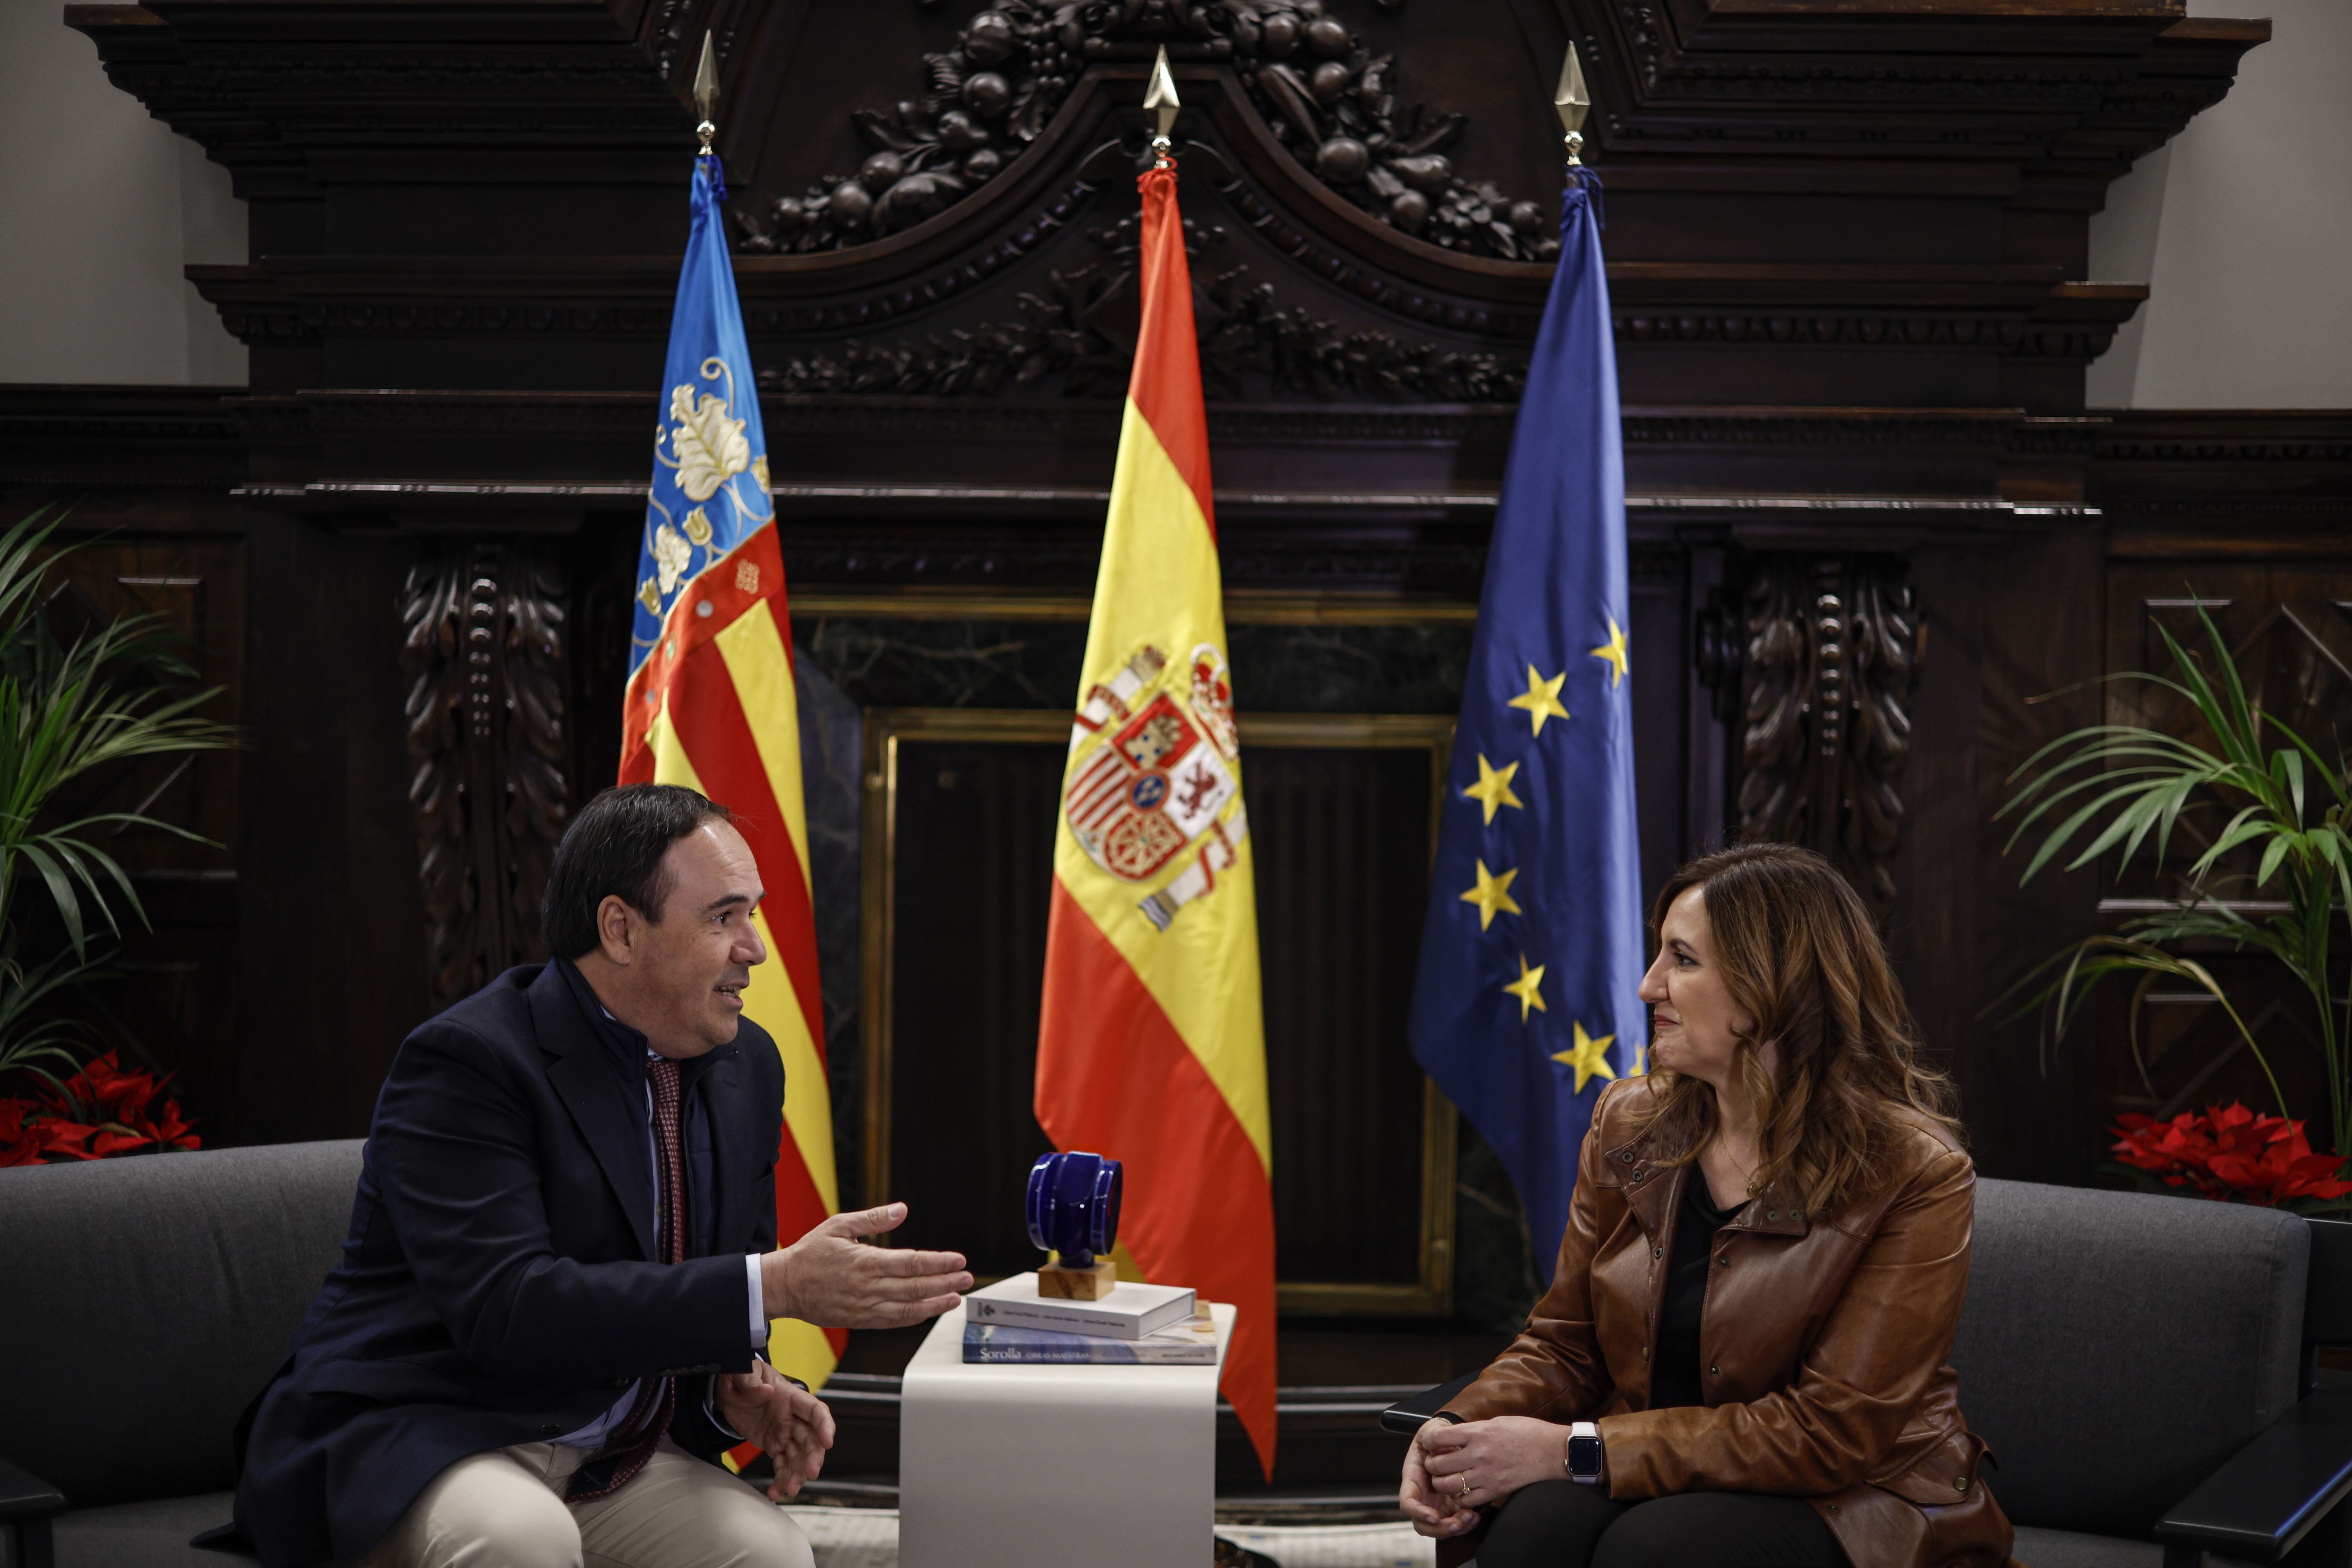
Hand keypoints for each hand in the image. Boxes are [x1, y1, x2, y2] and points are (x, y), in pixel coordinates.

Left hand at [715, 1358, 835, 1500]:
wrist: (729, 1390)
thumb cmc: (740, 1375)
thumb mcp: (741, 1372)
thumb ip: (751, 1381)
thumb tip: (766, 1392)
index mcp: (790, 1397)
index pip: (815, 1410)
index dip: (825, 1426)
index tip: (828, 1442)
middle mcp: (792, 1417)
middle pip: (811, 1439)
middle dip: (813, 1457)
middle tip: (810, 1474)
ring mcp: (784, 1433)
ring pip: (798, 1457)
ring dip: (797, 1475)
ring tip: (790, 1490)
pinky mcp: (774, 1445)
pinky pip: (782, 1465)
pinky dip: (780, 1480)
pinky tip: (776, 1493)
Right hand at [761, 1203, 970, 1329]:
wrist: (783, 1286)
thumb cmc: (809, 1254)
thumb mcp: (839, 1225)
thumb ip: (873, 1219)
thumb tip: (901, 1209)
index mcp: (865, 1262)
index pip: (912, 1264)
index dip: (938, 1263)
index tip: (958, 1261)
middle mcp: (868, 1288)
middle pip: (915, 1288)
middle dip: (945, 1283)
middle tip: (967, 1279)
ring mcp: (864, 1307)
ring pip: (907, 1310)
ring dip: (934, 1305)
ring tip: (955, 1299)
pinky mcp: (858, 1320)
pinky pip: (892, 1322)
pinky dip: (913, 1318)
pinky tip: (927, 1312)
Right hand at [1401, 1422, 1484, 1538]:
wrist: (1452, 1441)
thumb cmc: (1439, 1435)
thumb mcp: (1432, 1430)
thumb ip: (1431, 1435)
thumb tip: (1433, 1442)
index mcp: (1413, 1480)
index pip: (1408, 1503)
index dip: (1418, 1513)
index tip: (1433, 1516)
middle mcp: (1423, 1497)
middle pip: (1423, 1524)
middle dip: (1441, 1528)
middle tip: (1458, 1522)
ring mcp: (1437, 1504)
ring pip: (1441, 1528)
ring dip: (1456, 1528)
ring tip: (1471, 1516)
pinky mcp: (1452, 1507)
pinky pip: (1457, 1523)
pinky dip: (1466, 1524)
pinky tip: (1476, 1515)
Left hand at [1418, 1416, 1574, 1516]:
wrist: (1553, 1451)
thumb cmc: (1528, 1433)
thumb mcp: (1498, 1422)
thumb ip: (1475, 1430)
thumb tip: (1455, 1436)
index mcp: (1479, 1433)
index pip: (1440, 1437)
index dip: (1429, 1441)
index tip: (1429, 1444)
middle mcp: (1479, 1454)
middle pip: (1439, 1464)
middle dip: (1431, 1465)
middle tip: (1433, 1463)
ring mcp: (1487, 1475)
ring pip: (1449, 1485)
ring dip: (1442, 1483)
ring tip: (1444, 1479)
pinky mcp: (1496, 1491)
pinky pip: (1467, 1500)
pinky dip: (1460, 1497)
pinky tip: (1462, 1490)